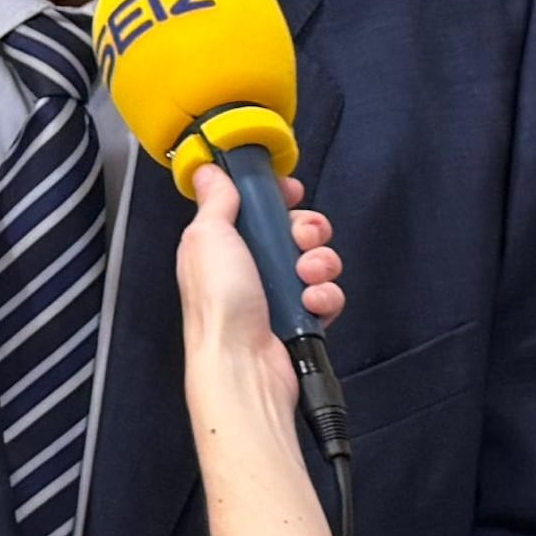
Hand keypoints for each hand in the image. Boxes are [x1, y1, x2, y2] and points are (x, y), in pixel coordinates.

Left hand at [176, 178, 344, 444]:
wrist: (243, 365)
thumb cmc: (219, 306)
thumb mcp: (208, 237)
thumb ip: (216, 200)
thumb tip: (208, 170)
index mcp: (222, 244)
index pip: (257, 206)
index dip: (277, 196)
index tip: (289, 192)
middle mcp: (250, 267)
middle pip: (295, 229)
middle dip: (307, 229)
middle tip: (299, 238)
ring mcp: (277, 293)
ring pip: (318, 259)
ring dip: (319, 262)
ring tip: (305, 276)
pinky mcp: (301, 318)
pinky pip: (328, 294)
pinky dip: (325, 296)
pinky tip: (311, 305)